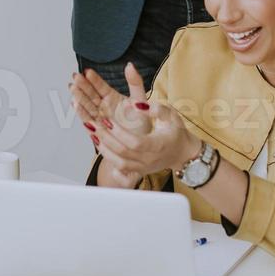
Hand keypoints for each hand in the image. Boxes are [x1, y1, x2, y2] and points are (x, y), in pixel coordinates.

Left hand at [72, 64, 197, 186]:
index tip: (108, 120)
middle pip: (122, 152)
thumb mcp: (172, 116)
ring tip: (92, 131)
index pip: (134, 142)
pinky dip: (107, 155)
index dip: (119, 132)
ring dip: (102, 147)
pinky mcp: (137, 170)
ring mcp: (142, 167)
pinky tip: (98, 143)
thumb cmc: (176, 133)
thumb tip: (139, 104)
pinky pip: (119, 167)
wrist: (182, 154)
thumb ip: (157, 109)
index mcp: (157, 146)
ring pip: (118, 162)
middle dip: (105, 137)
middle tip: (92, 123)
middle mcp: (148, 159)